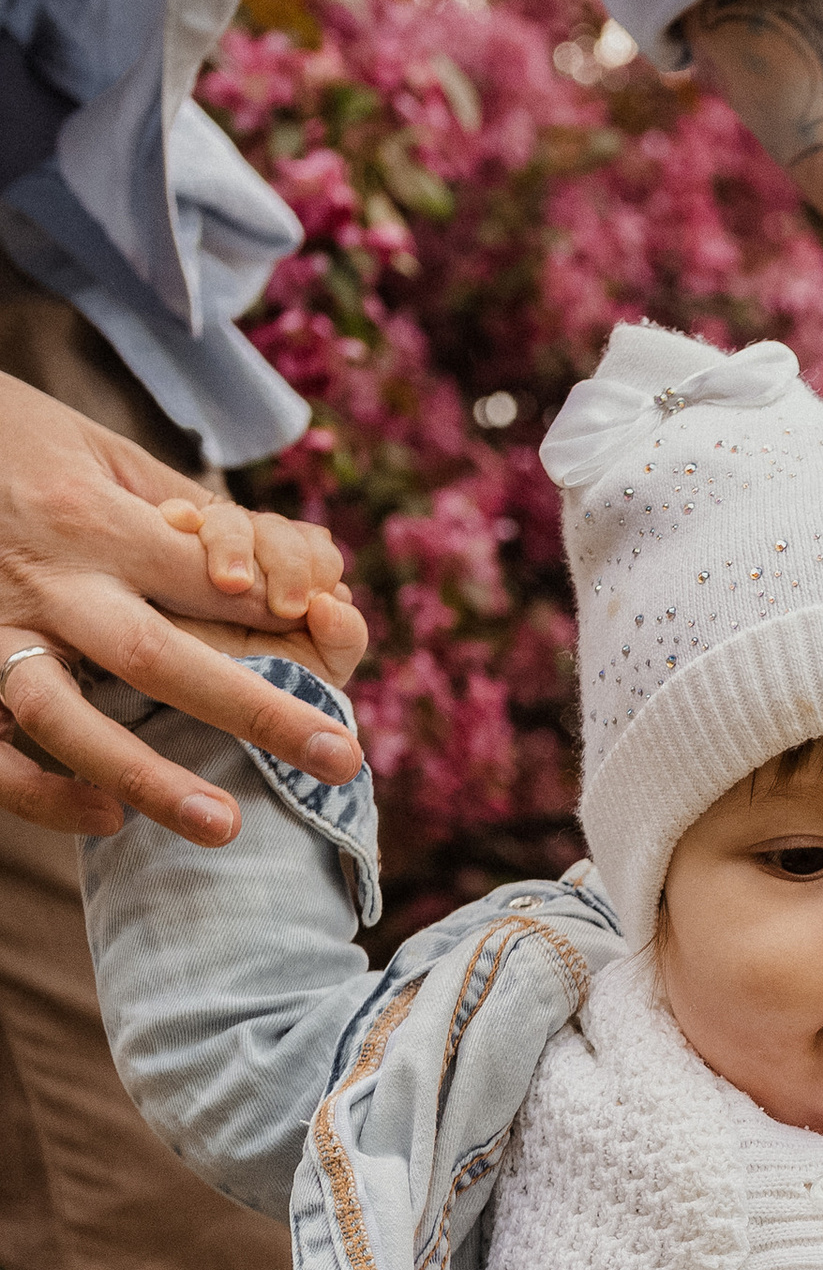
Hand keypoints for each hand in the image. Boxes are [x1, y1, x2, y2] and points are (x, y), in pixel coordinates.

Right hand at [0, 375, 366, 843]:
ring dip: (147, 776)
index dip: (286, 620)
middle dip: (254, 710)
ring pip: (66, 716)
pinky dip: (41, 793)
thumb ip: (182, 510)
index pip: (211, 581)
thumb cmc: (20, 442)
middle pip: (157, 655)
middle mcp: (49, 580)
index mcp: (95, 519)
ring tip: (226, 827)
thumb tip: (282, 568)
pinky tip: (106, 819)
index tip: (344, 655)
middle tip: (341, 759)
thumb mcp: (104, 450)